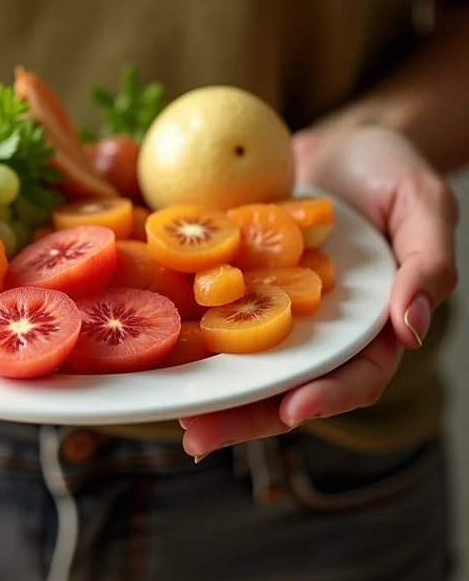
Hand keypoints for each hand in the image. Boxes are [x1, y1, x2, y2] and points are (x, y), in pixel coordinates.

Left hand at [181, 126, 459, 458]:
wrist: (334, 144)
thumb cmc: (387, 171)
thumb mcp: (422, 206)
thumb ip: (428, 263)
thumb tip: (411, 326)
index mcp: (366, 325)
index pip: (354, 374)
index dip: (328, 396)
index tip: (293, 409)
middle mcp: (315, 328)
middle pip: (283, 382)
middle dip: (245, 414)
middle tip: (200, 437)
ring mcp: (271, 306)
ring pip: (240, 359)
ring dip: (206, 388)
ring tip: (168, 412)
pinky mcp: (236, 281)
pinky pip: (210, 309)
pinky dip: (185, 329)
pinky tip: (151, 342)